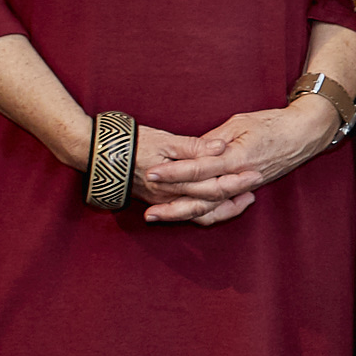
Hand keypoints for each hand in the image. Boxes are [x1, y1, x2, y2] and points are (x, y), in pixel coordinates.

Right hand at [127, 123, 256, 226]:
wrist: (99, 155)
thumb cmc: (132, 143)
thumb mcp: (164, 140)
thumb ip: (194, 147)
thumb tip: (220, 147)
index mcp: (173, 181)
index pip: (213, 186)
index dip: (236, 180)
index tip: (255, 173)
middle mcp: (170, 197)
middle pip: (211, 202)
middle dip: (236, 195)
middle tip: (256, 184)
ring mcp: (165, 202)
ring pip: (202, 214)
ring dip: (225, 208)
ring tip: (246, 198)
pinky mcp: (161, 202)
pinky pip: (189, 215)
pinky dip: (208, 213)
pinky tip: (221, 205)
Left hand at [137, 101, 343, 219]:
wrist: (306, 133)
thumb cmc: (273, 122)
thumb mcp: (240, 122)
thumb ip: (213, 140)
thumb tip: (189, 152)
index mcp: (237, 157)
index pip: (200, 168)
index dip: (175, 172)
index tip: (153, 172)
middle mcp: (241, 176)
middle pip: (202, 195)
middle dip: (173, 202)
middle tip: (148, 206)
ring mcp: (246, 185)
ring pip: (212, 206)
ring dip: (184, 212)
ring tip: (158, 215)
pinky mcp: (249, 188)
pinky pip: (224, 206)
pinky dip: (205, 213)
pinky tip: (185, 215)